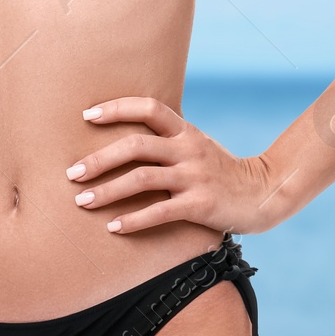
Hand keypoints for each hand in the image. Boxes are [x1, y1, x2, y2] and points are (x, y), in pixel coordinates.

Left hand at [66, 96, 280, 235]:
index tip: (87, 115)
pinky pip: (159, 211)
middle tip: (71, 173)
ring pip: (141, 178)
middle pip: (135, 145)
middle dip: (99, 159)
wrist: (263, 193)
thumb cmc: (221, 170)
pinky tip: (112, 228)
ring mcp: (194, 176)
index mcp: (186, 131)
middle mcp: (188, 149)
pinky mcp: (200, 204)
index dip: (117, 107)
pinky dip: (132, 220)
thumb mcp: (196, 146)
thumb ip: (167, 140)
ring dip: (107, 191)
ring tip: (82, 201)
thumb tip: (124, 138)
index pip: (149, 107)